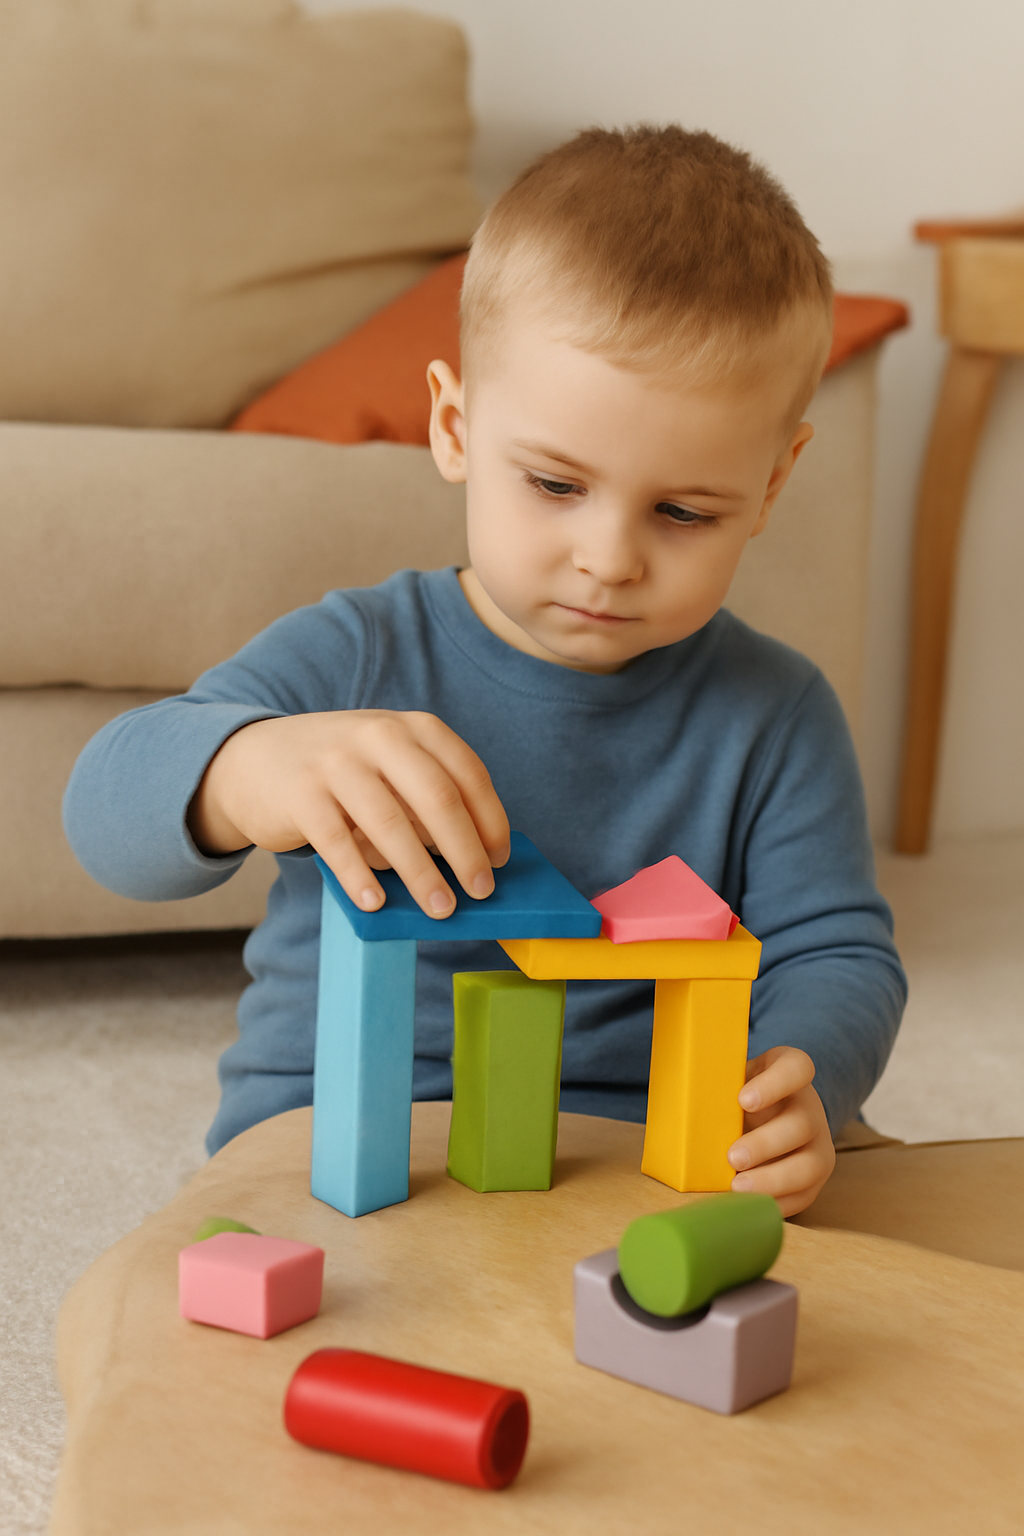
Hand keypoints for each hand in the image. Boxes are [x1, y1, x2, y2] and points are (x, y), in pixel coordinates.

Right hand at [187, 711, 509, 920]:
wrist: (251, 759)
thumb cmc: (338, 771)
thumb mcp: (388, 765)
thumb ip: (427, 797)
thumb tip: (474, 856)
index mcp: (412, 728)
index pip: (468, 774)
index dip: (491, 820)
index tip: (501, 859)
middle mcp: (378, 737)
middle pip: (438, 798)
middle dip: (466, 850)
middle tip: (481, 890)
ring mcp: (336, 762)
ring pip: (391, 823)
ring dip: (421, 873)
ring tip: (439, 907)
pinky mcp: (300, 794)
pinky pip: (337, 842)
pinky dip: (360, 877)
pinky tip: (375, 903)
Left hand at [726, 1046, 834, 1216]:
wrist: (761, 1115)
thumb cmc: (737, 1095)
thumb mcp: (729, 1079)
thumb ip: (713, 1084)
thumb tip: (677, 1102)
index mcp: (789, 1073)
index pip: (797, 1068)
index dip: (775, 1084)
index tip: (744, 1100)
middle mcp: (809, 1106)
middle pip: (801, 1123)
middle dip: (766, 1143)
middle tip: (733, 1157)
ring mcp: (818, 1143)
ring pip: (811, 1164)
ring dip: (774, 1179)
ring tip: (738, 1187)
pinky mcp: (814, 1175)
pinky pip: (805, 1194)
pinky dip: (778, 1202)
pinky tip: (751, 1204)